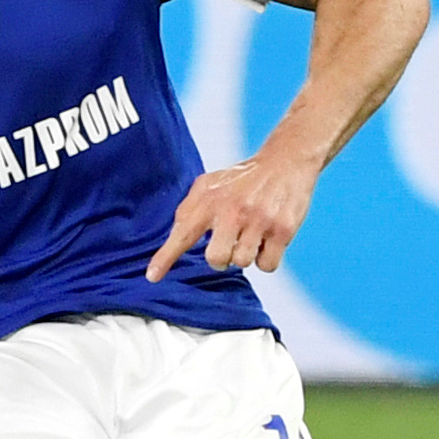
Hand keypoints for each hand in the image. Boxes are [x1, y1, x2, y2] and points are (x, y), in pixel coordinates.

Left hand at [147, 151, 317, 282]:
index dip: (166, 257)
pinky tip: (266, 240)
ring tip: (251, 234)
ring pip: (242, 262)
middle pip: (216, 259)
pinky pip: (266, 265)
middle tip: (229, 242)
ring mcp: (259, 220)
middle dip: (221, 258)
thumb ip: (189, 209)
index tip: (152, 276)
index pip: (183, 232)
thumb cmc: (243, 179)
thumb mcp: (210, 184)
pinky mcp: (283, 229)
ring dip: (245, 255)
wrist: (286, 161)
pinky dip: (265, 259)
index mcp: (211, 199)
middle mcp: (234, 210)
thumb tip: (174, 237)